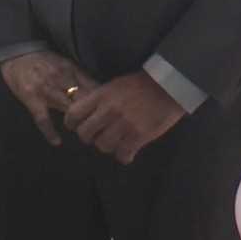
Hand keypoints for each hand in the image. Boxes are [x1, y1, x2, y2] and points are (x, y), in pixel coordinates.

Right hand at [0, 51, 97, 145]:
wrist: (17, 54)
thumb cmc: (44, 62)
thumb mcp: (66, 64)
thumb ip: (82, 77)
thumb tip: (103, 93)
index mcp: (72, 71)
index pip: (93, 89)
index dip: (104, 104)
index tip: (110, 116)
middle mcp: (62, 79)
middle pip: (84, 101)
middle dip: (93, 116)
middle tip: (100, 130)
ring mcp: (46, 90)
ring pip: (68, 110)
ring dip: (77, 124)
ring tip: (84, 135)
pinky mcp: (32, 99)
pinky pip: (43, 119)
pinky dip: (50, 132)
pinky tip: (57, 142)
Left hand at [63, 71, 186, 163]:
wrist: (168, 86)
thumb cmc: (141, 84)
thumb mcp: (114, 85)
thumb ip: (99, 99)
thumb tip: (85, 113)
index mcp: (101, 96)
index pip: (74, 113)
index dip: (72, 123)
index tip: (76, 126)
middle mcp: (108, 111)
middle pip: (85, 134)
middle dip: (89, 137)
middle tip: (97, 136)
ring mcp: (123, 125)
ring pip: (102, 146)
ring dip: (108, 146)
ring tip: (116, 142)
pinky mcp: (138, 136)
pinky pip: (122, 155)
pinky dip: (124, 156)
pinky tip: (128, 151)